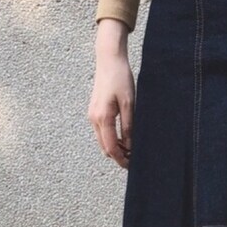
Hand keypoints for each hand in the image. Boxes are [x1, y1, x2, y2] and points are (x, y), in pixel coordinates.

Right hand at [88, 19, 134, 168]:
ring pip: (103, 140)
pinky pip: (102, 131)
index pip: (111, 148)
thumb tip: (131, 145)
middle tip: (134, 159)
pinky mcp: (94, 111)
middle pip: (105, 147)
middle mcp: (94, 119)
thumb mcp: (130, 103)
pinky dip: (111, 138)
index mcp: (103, 118)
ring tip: (132, 149)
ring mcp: (92, 115)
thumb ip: (129, 125)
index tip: (132, 166)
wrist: (108, 60)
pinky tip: (124, 137)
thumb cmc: (120, 78)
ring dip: (115, 147)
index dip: (121, 159)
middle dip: (118, 156)